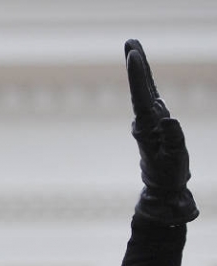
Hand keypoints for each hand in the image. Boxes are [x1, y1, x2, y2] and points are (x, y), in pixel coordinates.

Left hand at [125, 39, 198, 224]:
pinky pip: (150, 95)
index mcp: (146, 126)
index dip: (137, 75)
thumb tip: (169, 119)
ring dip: (140, 68)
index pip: (141, 96)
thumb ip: (174, 139)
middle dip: (136, 64)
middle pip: (140, 87)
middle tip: (130, 42)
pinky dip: (146, 81)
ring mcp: (148, 120)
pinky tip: (143, 70)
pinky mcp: (154, 121)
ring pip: (144, 89)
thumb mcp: (175, 158)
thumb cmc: (168, 172)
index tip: (132, 56)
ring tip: (133, 48)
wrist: (162, 185)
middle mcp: (144, 120)